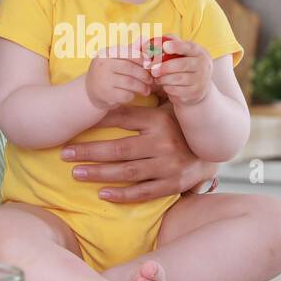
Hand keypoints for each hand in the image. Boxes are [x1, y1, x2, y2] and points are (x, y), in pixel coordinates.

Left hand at [60, 103, 215, 202]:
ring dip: (99, 173)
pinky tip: (102, 194)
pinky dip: (123, 195)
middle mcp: (163, 143)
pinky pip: (144, 193)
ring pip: (127, 172)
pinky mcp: (173, 184)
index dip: (97, 120)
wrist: (215, 147)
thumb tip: (114, 85)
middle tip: (64, 153)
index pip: (122, 118)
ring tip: (76, 173)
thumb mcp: (167, 106)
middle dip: (89, 152)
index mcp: (159, 120)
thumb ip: (145, 99)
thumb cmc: (182, 124)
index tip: (76, 123)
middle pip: (119, 149)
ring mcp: (168, 166)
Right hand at [85, 48, 152, 110]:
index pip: (128, 53)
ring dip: (142, 87)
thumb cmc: (108, 72)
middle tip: (150, 80)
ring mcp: (104, 80)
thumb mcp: (115, 58)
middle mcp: (103, 65)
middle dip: (144, 75)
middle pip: (130, 68)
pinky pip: (126, 95)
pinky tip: (134, 94)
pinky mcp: (106, 95)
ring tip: (147, 89)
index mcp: (106, 53)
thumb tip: (145, 39)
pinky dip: (133, 95)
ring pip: (130, 83)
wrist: (90, 91)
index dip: (142, 59)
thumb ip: (130, 49)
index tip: (149, 65)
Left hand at [145, 37, 211, 105]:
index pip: (189, 47)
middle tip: (153, 69)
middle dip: (165, 67)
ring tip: (157, 77)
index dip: (177, 46)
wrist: (199, 86)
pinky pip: (177, 90)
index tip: (165, 46)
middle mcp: (203, 66)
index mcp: (199, 52)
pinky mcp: (195, 93)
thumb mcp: (182, 52)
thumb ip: (170, 43)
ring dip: (163, 78)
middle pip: (182, 65)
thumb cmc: (185, 64)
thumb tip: (153, 42)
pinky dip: (167, 87)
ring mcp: (200, 80)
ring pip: (178, 79)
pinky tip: (164, 85)